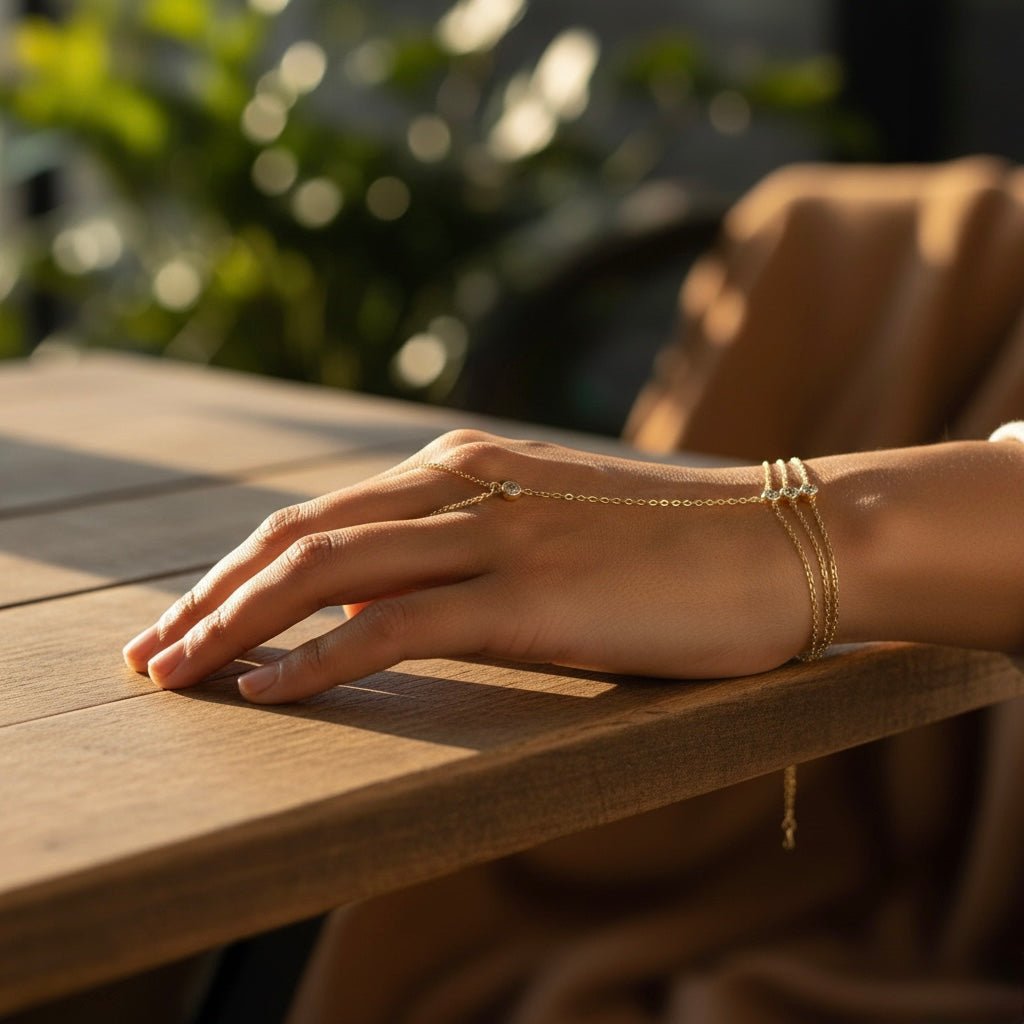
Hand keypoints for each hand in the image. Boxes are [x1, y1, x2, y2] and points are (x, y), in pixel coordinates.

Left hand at [122, 430, 810, 702]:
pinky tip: (263, 692)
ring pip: (324, 573)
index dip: (243, 565)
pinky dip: (315, 661)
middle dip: (209, 595)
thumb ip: (479, 540)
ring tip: (172, 674)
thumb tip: (405, 590)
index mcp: (468, 465)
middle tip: (151, 649)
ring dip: (232, 625)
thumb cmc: (679, 545)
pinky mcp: (527, 597)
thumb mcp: (558, 526)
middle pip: (299, 535)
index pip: (325, 514)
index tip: (196, 612)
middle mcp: (465, 486)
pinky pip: (392, 627)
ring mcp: (494, 537)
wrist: (784, 541)